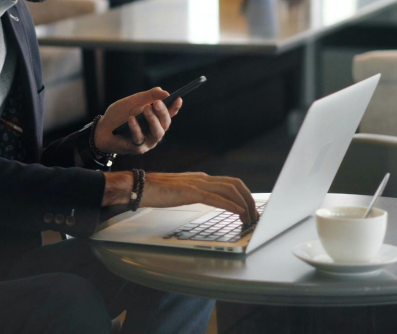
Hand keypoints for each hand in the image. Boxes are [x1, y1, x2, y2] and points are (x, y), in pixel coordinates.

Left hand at [93, 87, 181, 155]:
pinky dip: (135, 127)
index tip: (178, 98)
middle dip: (162, 112)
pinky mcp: (138, 148)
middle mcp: (155, 131)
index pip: (169, 113)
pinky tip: (131, 119)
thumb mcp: (133, 102)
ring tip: (147, 109)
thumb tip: (164, 92)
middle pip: (165, 123)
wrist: (102, 128)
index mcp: (156, 119)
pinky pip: (139, 138)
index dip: (175, 107)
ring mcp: (148, 140)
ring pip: (157, 132)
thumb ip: (148, 96)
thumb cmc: (119, 115)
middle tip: (158, 103)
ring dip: (153, 120)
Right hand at [140, 172, 258, 223]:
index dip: (245, 196)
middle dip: (249, 200)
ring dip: (244, 204)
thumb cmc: (158, 192)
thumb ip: (196, 194)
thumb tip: (209, 202)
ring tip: (249, 218)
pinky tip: (238, 213)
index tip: (251, 210)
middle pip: (235, 184)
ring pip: (230, 190)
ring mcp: (197, 183)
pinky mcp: (190, 192)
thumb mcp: (183, 192)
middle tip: (255, 216)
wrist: (141, 187)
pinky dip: (231, 205)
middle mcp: (202, 178)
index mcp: (201, 178)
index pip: (231, 183)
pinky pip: (216, 198)